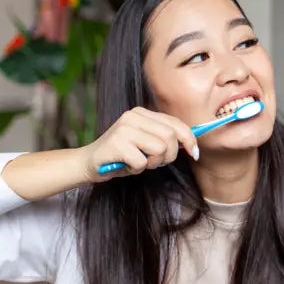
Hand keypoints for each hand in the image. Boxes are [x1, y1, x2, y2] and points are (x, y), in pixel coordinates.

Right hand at [78, 107, 197, 182]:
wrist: (88, 163)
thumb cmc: (121, 156)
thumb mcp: (144, 143)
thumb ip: (162, 138)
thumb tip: (191, 143)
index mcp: (141, 113)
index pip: (174, 123)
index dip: (189, 139)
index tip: (195, 153)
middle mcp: (133, 116)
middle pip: (170, 137)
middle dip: (169, 156)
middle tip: (156, 163)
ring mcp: (124, 129)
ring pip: (159, 149)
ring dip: (153, 163)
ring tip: (139, 163)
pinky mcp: (116, 144)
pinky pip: (142, 162)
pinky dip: (137, 170)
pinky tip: (125, 166)